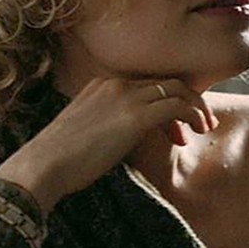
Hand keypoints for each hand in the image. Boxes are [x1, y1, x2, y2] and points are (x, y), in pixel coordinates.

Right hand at [0, 77, 216, 212]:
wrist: (44, 165)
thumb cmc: (57, 160)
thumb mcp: (81, 133)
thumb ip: (103, 128)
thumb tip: (118, 142)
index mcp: (99, 86)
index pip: (145, 85)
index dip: (166, 103)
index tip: (174, 129)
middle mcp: (114, 84)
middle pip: (164, 83)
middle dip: (188, 102)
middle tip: (200, 125)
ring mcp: (125, 97)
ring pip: (176, 89)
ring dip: (195, 108)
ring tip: (204, 128)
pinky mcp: (135, 116)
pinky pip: (176, 105)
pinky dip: (192, 115)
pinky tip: (196, 131)